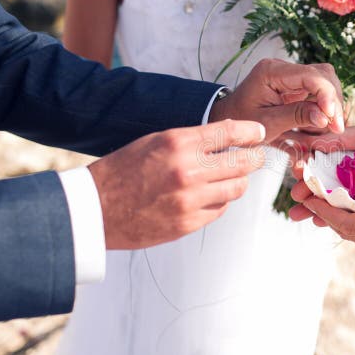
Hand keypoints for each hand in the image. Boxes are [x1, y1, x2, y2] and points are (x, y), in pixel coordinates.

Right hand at [88, 120, 265, 248]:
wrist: (95, 210)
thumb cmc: (122, 171)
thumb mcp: (154, 141)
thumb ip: (191, 139)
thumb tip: (228, 135)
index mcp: (178, 143)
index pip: (230, 133)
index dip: (251, 131)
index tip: (259, 132)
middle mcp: (188, 170)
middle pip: (243, 163)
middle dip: (253, 158)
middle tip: (255, 156)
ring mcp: (190, 199)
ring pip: (237, 188)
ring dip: (237, 182)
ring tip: (229, 178)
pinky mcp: (189, 223)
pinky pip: (220, 209)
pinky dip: (219, 202)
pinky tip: (207, 196)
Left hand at [209, 59, 344, 141]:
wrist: (229, 117)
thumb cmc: (241, 121)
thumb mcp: (266, 124)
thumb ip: (296, 116)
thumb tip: (324, 117)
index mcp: (271, 71)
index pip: (310, 76)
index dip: (326, 95)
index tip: (332, 118)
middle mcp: (283, 68)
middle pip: (323, 75)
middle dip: (333, 101)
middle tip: (336, 127)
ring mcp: (291, 74)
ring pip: (325, 80)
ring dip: (333, 103)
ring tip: (333, 126)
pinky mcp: (296, 84)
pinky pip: (319, 89)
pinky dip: (327, 104)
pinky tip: (327, 121)